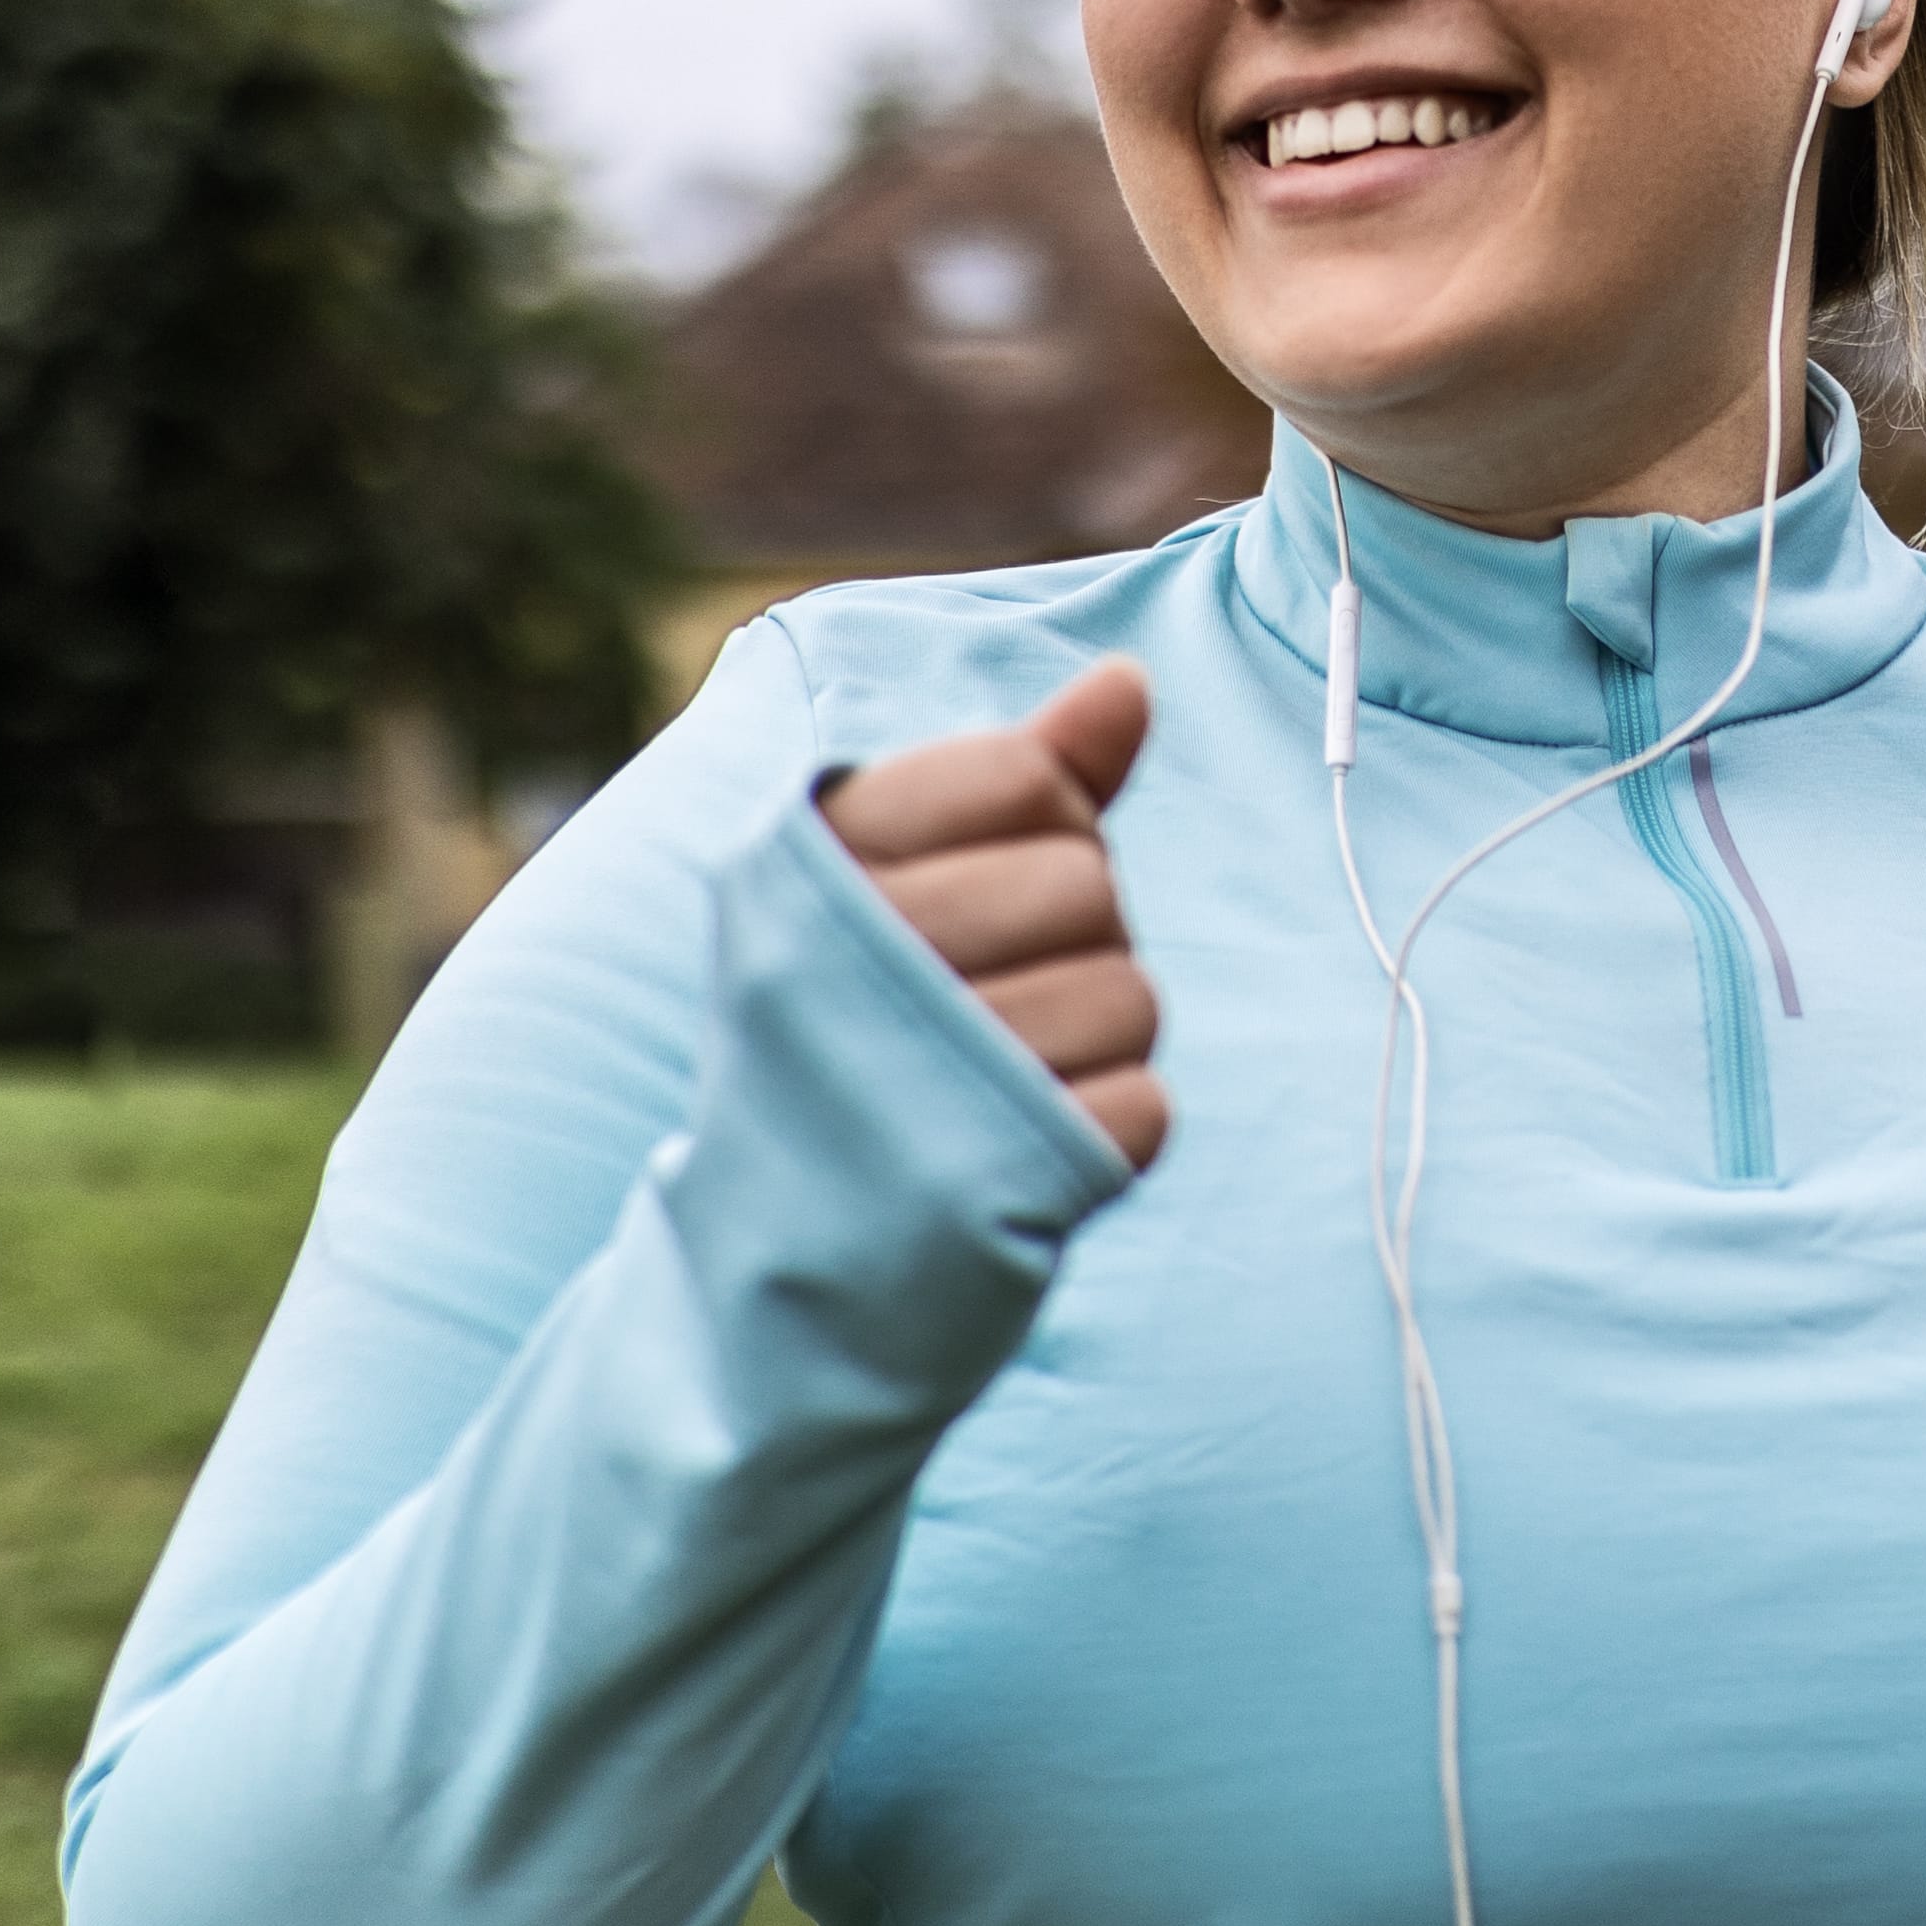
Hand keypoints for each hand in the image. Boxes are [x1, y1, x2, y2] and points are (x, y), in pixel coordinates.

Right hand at [816, 658, 1169, 1170]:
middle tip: (991, 993)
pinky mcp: (985, 1185)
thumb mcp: (905, 874)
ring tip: (1006, 1072)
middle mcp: (849, 956)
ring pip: (1131, 996)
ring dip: (1096, 1039)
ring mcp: (916, 1075)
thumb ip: (1026, 772)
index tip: (976, 888)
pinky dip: (1107, 1127)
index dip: (1044, 828)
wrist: (780, 1242)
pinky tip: (1027, 1141)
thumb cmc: (861, 1023)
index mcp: (816, 862)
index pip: (1026, 778)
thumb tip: (1130, 683)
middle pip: (1088, 883)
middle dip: (1074, 936)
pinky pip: (1144, 1108)